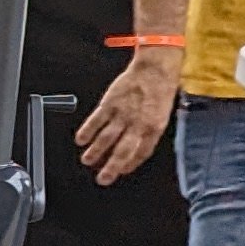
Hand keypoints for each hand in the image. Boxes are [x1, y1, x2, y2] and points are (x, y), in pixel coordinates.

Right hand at [76, 52, 181, 183]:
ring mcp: (122, 114)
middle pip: (122, 151)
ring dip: (95, 151)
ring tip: (88, 160)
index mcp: (154, 127)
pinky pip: (96, 120)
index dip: (129, 165)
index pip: (140, 153)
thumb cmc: (161, 89)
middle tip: (102, 178)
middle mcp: (137, 123)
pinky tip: (81, 140)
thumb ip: (150, 132)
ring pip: (106, 138)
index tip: (121, 172)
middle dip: (111, 167)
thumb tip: (138, 147)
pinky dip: (87, 131)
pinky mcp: (109, 103)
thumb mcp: (163, 114)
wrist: (155, 68)